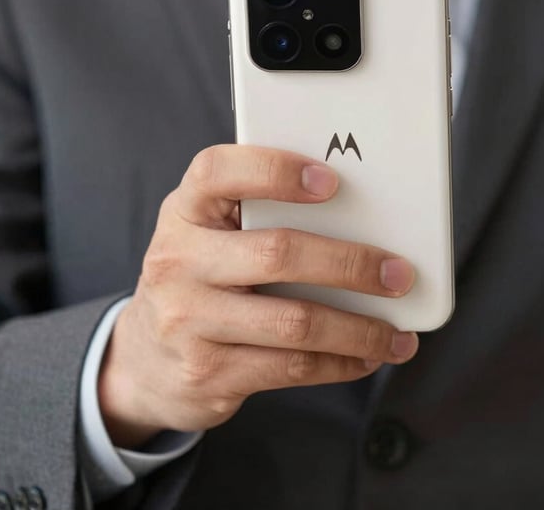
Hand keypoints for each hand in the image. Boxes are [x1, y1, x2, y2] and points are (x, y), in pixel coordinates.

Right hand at [98, 145, 417, 447]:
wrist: (145, 360)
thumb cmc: (201, 278)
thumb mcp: (210, 234)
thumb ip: (258, 214)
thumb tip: (359, 214)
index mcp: (184, 212)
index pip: (217, 173)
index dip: (275, 171)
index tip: (331, 181)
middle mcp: (178, 262)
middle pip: (278, 253)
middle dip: (350, 264)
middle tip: (398, 274)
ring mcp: (189, 322)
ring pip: (295, 322)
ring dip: (360, 328)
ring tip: (396, 331)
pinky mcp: (209, 373)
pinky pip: (292, 368)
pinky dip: (342, 362)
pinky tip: (367, 355)